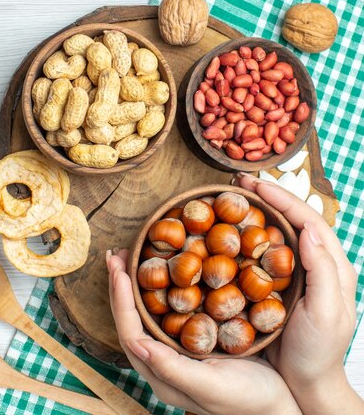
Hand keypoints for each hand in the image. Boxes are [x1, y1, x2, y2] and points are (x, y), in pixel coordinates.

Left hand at [107, 249, 300, 414]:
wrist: (278, 406)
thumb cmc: (247, 399)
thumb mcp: (210, 386)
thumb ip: (174, 368)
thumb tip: (139, 346)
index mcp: (162, 374)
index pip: (130, 331)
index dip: (121, 300)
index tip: (119, 268)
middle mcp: (163, 361)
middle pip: (132, 319)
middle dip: (121, 286)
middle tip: (117, 254)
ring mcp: (178, 349)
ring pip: (147, 313)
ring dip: (136, 285)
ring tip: (130, 257)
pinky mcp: (194, 339)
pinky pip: (169, 309)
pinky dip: (161, 287)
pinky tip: (165, 270)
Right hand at [235, 173, 362, 414]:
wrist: (307, 385)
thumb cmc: (319, 352)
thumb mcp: (327, 313)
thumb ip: (323, 270)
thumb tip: (309, 228)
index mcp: (333, 264)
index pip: (307, 219)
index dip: (282, 197)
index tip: (256, 183)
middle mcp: (317, 262)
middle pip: (293, 217)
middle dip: (268, 195)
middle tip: (240, 181)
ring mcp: (298, 272)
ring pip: (280, 230)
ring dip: (259, 209)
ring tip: (235, 195)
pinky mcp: (280, 282)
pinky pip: (267, 250)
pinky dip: (251, 233)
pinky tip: (233, 229)